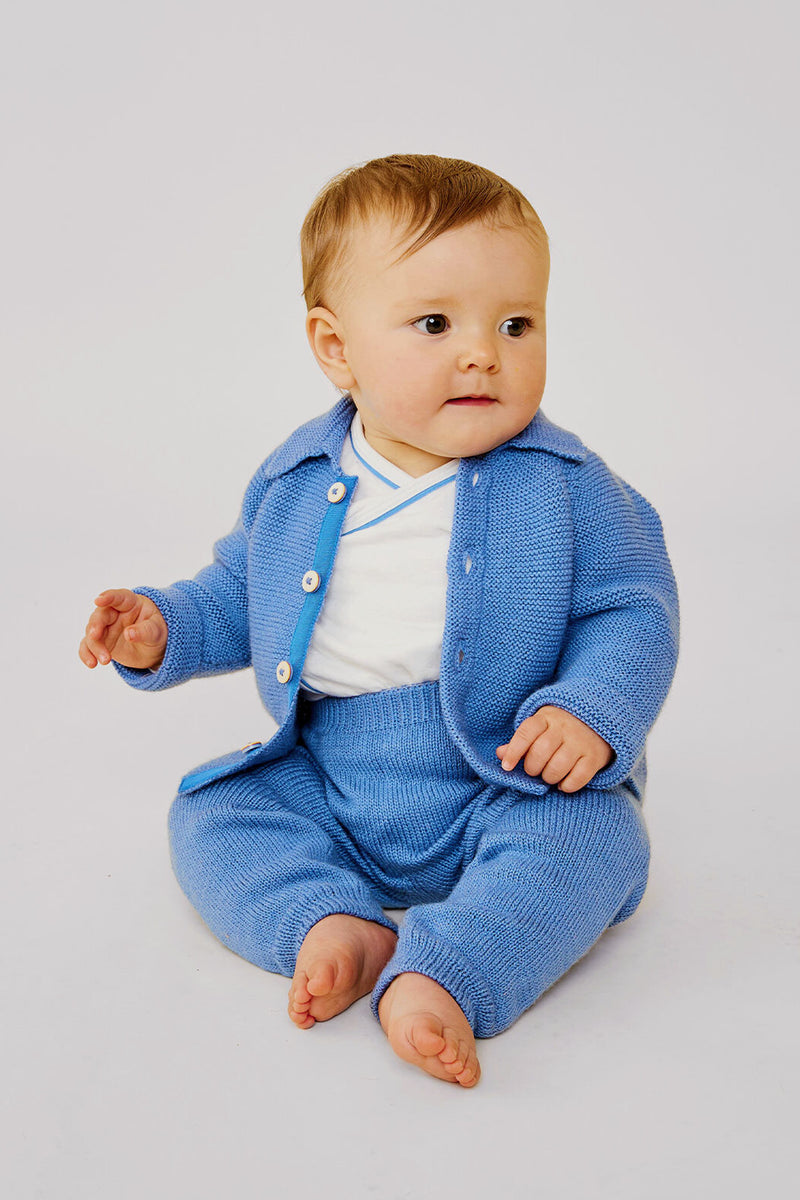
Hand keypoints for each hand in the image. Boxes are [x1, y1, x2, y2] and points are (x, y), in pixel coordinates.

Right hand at [79, 589, 167, 671]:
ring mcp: (106, 628)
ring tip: (105, 661)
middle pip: (100, 616)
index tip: (98, 600)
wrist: (154, 648)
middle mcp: (114, 613)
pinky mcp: (100, 642)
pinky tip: (91, 663)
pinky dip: (87, 654)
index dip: (108, 597)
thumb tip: (129, 634)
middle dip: (95, 625)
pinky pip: (88, 646)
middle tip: (94, 636)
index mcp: (130, 603)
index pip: (118, 597)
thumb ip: (145, 631)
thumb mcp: (157, 630)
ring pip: (92, 633)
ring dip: (95, 647)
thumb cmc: (156, 631)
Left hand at [496, 706, 612, 792]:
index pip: (526, 733)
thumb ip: (520, 742)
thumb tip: (500, 754)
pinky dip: (567, 785)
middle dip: (532, 768)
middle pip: (541, 751)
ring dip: (549, 777)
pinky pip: (579, 776)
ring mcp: (581, 741)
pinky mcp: (595, 756)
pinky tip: (563, 783)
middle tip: (534, 770)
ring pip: (558, 766)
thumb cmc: (558, 730)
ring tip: (549, 776)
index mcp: (545, 718)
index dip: (514, 751)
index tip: (507, 766)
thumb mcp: (539, 729)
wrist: (597, 722)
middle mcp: (564, 727)